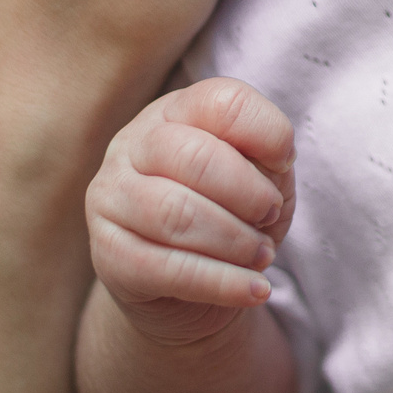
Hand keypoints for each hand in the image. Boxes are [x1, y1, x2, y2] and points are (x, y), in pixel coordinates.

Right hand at [87, 78, 297, 347]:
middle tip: (271, 216)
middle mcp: (132, 145)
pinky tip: (254, 290)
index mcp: (174, 112)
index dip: (267, 132)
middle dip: (248, 193)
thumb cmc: (227, 216)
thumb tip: (276, 158)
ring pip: (176, 213)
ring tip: (263, 255)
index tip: (284, 163)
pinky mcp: (108, 254)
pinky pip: (167, 269)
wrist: (183, 288)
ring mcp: (111, 198)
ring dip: (235, 240)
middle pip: (194, 156)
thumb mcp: (257, 178)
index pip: (222, 102)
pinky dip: (222, 283)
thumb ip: (267, 158)